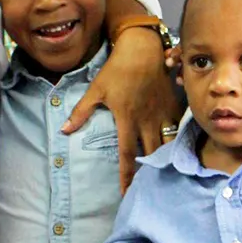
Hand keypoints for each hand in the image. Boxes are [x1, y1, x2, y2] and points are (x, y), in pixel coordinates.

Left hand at [64, 26, 181, 190]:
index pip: (127, 154)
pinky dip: (176, 143)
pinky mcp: (172, 107)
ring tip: (163, 176)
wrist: (142, 50)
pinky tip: (175, 153)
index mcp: (127, 119)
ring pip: (168, 144)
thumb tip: (64, 131)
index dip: (127, 176)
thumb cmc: (117, 69)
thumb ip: (80, 112)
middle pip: (151, 154)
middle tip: (146, 190)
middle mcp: (147, 121)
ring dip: (165, 161)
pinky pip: (177, 129)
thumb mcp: (95, 90)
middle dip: (149, 174)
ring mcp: (162, 114)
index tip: (126, 193)